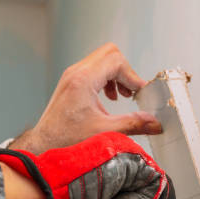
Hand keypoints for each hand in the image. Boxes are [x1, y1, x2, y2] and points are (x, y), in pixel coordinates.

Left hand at [10, 43, 161, 154]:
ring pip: (103, 59)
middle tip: (132, 92)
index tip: (139, 93)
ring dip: (117, 74)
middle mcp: (76, 73)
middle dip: (126, 71)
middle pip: (110, 53)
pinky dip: (107, 78)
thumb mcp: (106, 132)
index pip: (116, 62)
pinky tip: (110, 97)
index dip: (132, 76)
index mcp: (83, 80)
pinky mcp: (72, 81)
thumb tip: (154, 122)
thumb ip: (133, 124)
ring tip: (122, 96)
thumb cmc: (67, 139)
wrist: (45, 144)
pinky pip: (94, 68)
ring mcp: (73, 75)